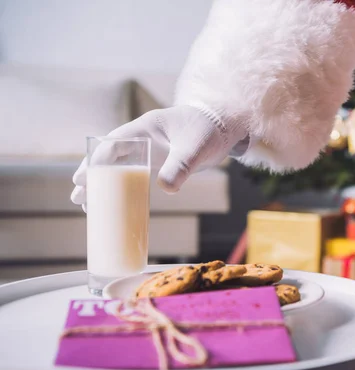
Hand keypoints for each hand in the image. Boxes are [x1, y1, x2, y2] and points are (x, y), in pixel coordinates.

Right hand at [70, 105, 246, 209]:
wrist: (223, 128)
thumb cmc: (208, 131)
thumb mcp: (195, 148)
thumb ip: (180, 166)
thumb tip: (165, 189)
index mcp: (145, 128)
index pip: (113, 144)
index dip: (98, 162)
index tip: (85, 180)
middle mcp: (141, 138)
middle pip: (108, 156)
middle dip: (92, 175)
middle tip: (78, 195)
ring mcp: (147, 150)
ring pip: (116, 166)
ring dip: (102, 183)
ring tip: (85, 204)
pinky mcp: (155, 161)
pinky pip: (131, 174)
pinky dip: (120, 187)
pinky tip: (113, 203)